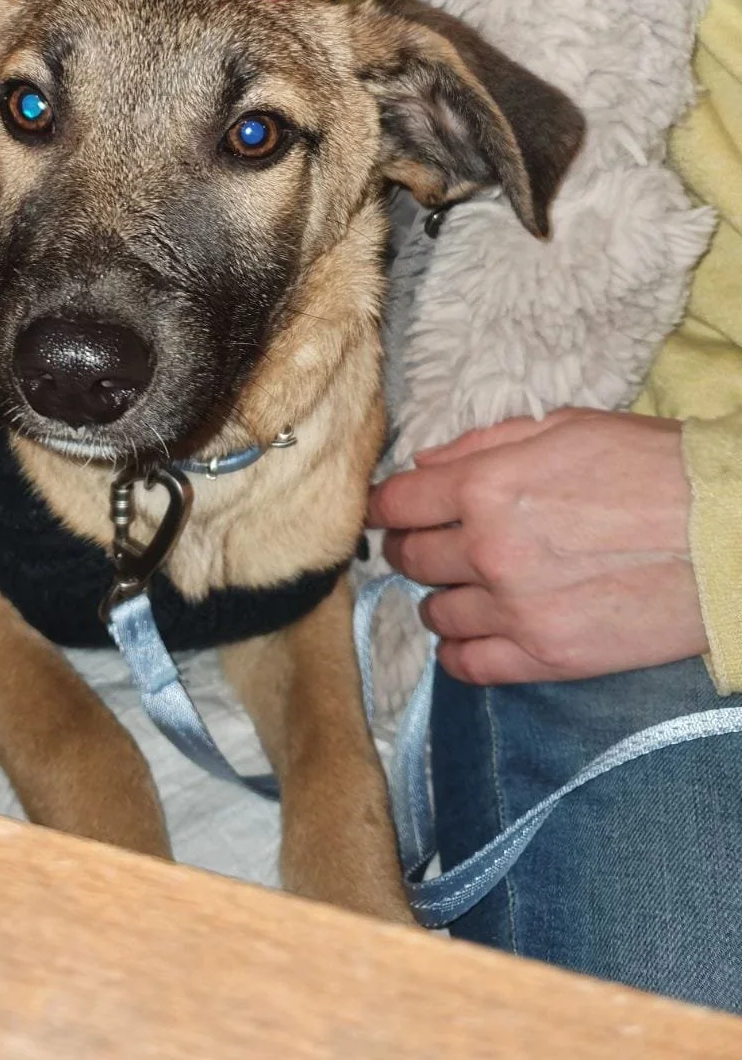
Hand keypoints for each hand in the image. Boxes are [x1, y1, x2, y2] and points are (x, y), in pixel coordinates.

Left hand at [368, 408, 703, 684]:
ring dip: (440, 598)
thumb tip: (425, 466)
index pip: (397, 504)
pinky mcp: (547, 657)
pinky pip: (469, 666)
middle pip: (410, 559)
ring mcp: (516, 611)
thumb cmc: (651, 467)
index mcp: (488, 487)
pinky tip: (473, 634)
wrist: (726, 534)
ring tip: (465, 586)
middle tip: (430, 543)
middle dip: (412, 547)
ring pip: (434, 613)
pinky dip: (459, 651)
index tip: (389, 511)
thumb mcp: (563, 428)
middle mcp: (489, 552)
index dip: (386, 506)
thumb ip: (483, 446)